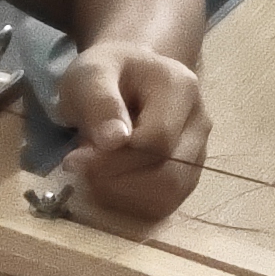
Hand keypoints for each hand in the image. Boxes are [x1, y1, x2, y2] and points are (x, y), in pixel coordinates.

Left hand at [56, 41, 208, 221]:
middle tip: (82, 172)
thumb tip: (114, 141)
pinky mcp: (189, 173)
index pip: (157, 141)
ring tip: (94, 176)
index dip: (114, 159)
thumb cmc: (107, 72)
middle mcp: (199, 122)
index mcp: (181, 88)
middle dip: (118, 181)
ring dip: (124, 195)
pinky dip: (132, 203)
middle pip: (169, 173)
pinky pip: (165, 203)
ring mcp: (198, 150)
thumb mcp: (90, 73)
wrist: (126, 75)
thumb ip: (100, 101)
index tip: (75, 159)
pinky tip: (109, 184)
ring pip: (170, 194)